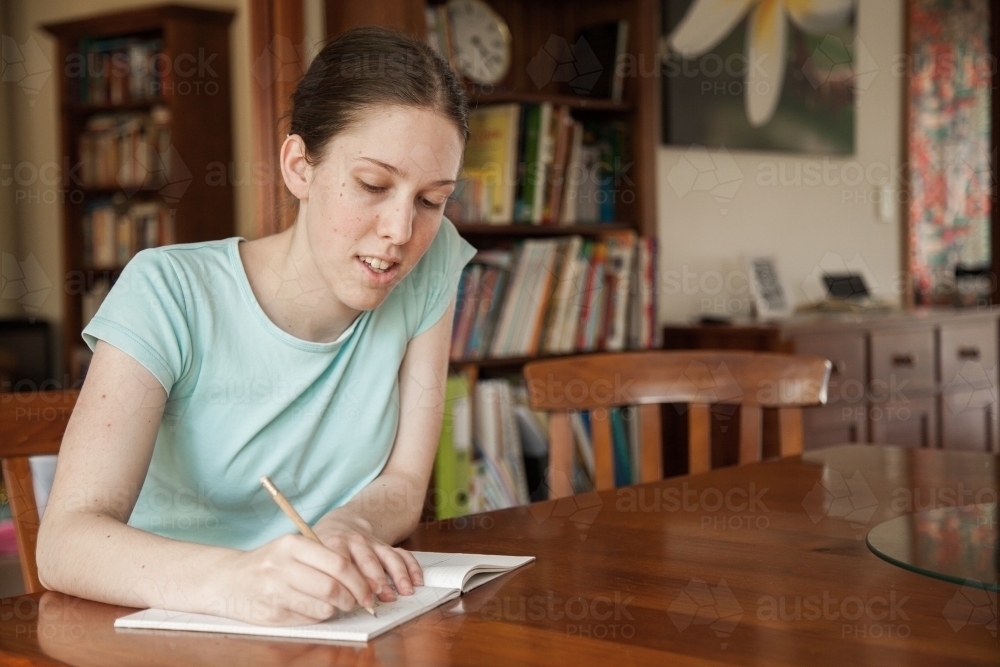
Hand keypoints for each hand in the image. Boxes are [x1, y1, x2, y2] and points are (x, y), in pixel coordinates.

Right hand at [211, 534, 375, 625]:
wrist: (226, 580)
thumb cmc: (267, 563)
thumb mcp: (289, 549)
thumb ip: (320, 557)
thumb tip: (360, 577)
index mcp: (292, 545)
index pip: (337, 562)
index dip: (358, 579)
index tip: (367, 588)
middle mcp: (282, 567)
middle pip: (333, 587)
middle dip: (353, 597)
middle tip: (360, 601)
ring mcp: (276, 592)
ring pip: (323, 606)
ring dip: (337, 609)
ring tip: (338, 604)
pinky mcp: (272, 614)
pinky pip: (308, 619)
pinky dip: (320, 617)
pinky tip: (316, 609)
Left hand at [312, 512, 423, 603]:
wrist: (342, 524)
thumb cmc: (325, 547)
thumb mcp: (314, 555)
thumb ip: (319, 575)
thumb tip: (323, 603)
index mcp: (334, 543)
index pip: (342, 562)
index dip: (349, 583)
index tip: (353, 602)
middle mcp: (356, 542)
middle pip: (368, 560)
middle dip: (374, 580)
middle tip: (377, 598)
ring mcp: (374, 544)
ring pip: (388, 557)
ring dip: (398, 575)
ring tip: (404, 592)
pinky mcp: (386, 547)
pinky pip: (402, 555)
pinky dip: (412, 568)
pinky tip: (417, 582)